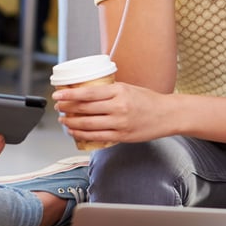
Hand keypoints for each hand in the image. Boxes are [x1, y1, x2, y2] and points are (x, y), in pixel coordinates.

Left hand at [53, 81, 172, 144]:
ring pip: (88, 124)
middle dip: (67, 108)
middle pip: (85, 109)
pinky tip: (74, 132)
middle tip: (58, 107)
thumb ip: (109, 91)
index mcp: (118, 91)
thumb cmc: (148, 99)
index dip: (69, 95)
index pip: (88, 93)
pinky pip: (97, 137)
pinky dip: (82, 134)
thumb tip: (86, 92)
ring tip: (63, 120)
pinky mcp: (122, 136)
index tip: (58, 95)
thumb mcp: (127, 88)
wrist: (167, 115)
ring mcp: (120, 123)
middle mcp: (118, 107)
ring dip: (72, 123)